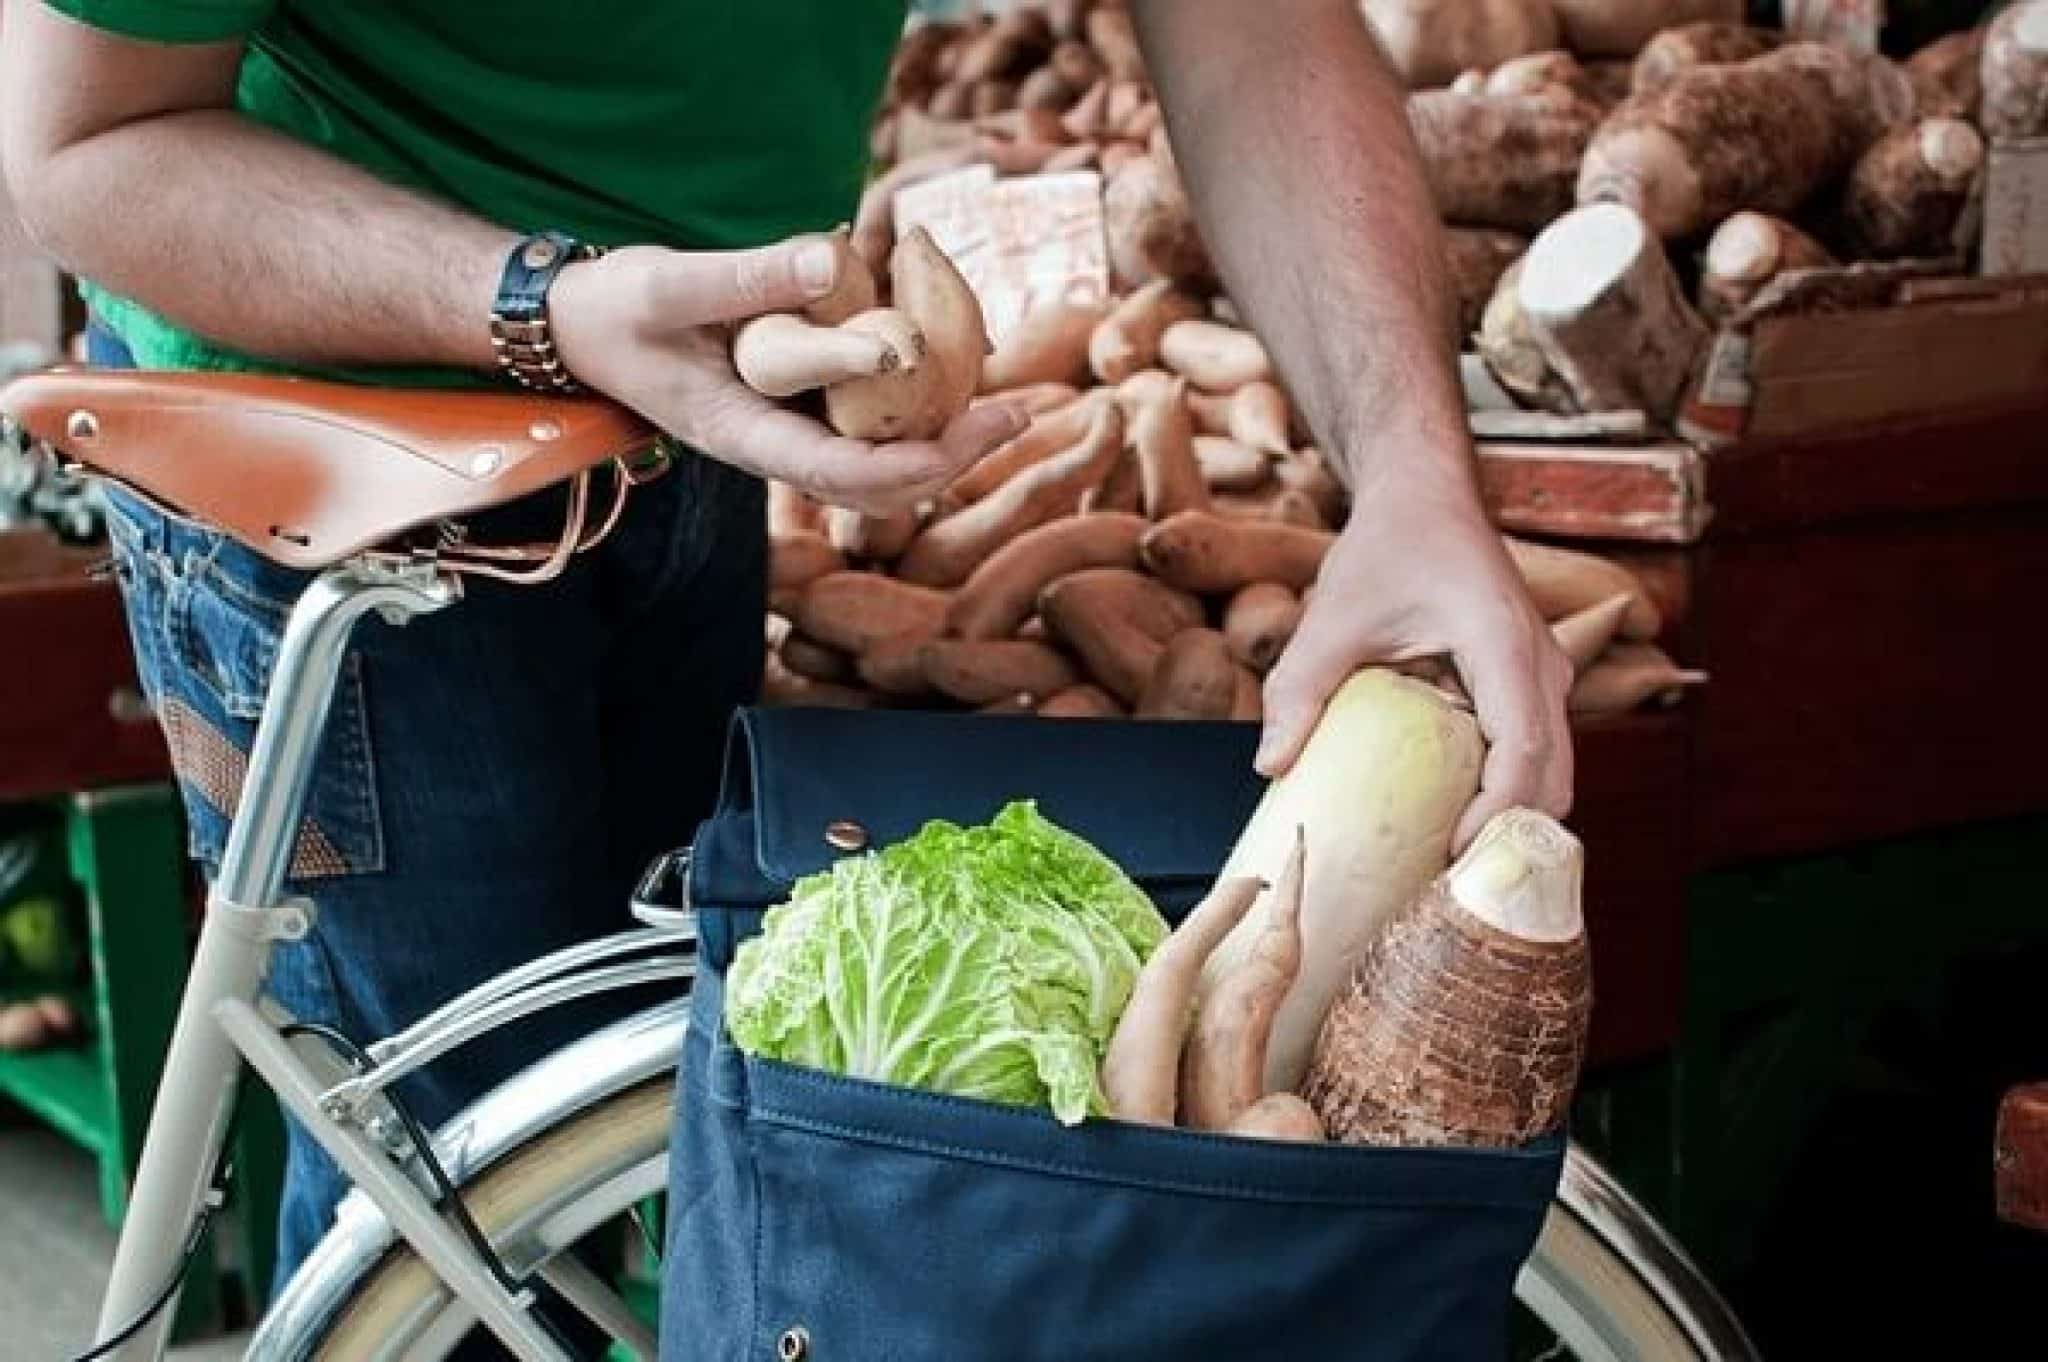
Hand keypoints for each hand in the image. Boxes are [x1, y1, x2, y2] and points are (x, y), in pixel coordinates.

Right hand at [549, 236, 1024, 515]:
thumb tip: (831, 258)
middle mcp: (773, 447)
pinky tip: (952, 366)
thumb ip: (745, 276)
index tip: (978, 429)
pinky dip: (911, 404)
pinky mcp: (795, 405)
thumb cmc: (617, 310)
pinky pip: (864, 423)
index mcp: (742, 437)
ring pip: (877, 461)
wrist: (583, 326)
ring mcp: (785, 431)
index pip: (843, 473)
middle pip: (876, 483)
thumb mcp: (669, 284)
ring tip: (1002, 402)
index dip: (918, 462)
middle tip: (1016, 413)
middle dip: (949, 457)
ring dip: (938, 439)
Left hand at [1256, 477, 1574, 849]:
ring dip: (1508, 820)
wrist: (1426, 495)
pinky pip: (1535, 753)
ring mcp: (1545, 677)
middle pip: (1553, 778)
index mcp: (1503, 646)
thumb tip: (1270, 767)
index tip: (1450, 859)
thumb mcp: (1333, 615)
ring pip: (1553, 772)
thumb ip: (1301, 687)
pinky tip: (1452, 820)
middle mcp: (1541, 666)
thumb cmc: (1387, 545)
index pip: (1525, 751)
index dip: (1495, 815)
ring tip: (1445, 865)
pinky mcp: (1531, 685)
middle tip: (1444, 887)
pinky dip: (1506, 794)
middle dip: (1507, 838)